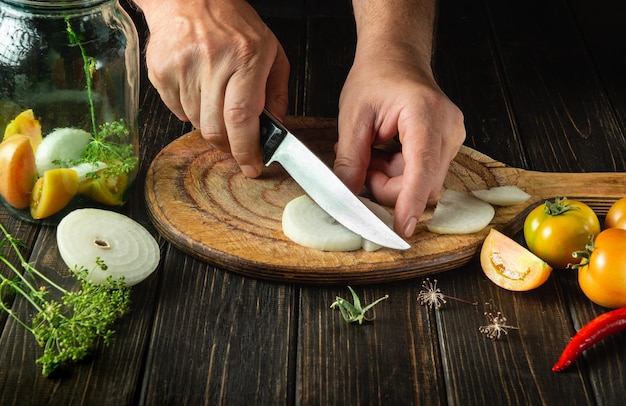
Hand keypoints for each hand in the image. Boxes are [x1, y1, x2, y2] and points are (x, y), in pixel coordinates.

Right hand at [140, 0, 289, 177]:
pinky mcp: (161, 72)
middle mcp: (212, 63)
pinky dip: (191, 111)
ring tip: (217, 99)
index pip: (241, 117)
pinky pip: (177, 112)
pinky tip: (199, 89)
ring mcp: (182, 68)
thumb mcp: (271, 51)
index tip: (252, 166)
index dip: (246, 148)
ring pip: (197, 123)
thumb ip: (276, 92)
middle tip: (237, 145)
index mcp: (245, 58)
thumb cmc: (234, 24)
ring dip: (211, 124)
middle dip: (228, 146)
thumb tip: (275, 127)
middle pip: (215, 128)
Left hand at [335, 41, 465, 237]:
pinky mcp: (447, 144)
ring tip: (373, 155)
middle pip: (423, 183)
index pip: (421, 167)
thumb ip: (350, 158)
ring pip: (423, 183)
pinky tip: (385, 154)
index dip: (410, 201)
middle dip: (388, 187)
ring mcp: (452, 137)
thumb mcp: (353, 116)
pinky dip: (400, 173)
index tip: (402, 228)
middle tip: (363, 168)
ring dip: (393, 180)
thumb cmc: (376, 77)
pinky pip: (424, 174)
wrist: (397, 56)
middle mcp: (447, 128)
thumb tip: (348, 194)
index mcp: (424, 114)